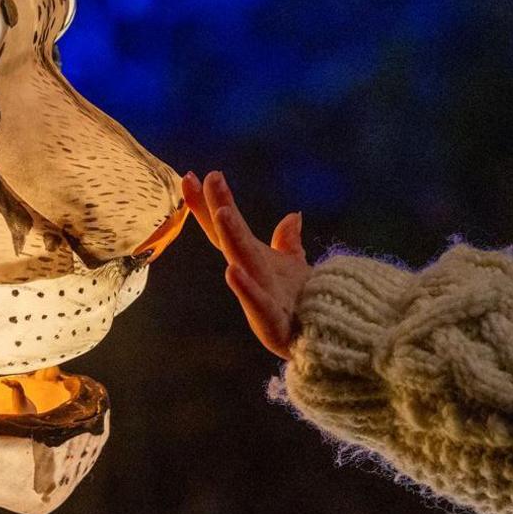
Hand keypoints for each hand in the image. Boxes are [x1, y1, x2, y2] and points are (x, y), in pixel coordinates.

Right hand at [181, 170, 308, 358]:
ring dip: (231, 237)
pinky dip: (245, 288)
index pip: (226, 227)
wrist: (319, 337)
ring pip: (242, 262)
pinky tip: (232, 271)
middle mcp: (250, 272)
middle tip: (208, 180)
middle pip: (230, 237)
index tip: (193, 176)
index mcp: (253, 258)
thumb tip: (293, 216)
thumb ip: (287, 242)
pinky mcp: (270, 320)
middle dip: (218, 208)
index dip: (209, 203)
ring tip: (222, 212)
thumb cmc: (299, 302)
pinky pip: (257, 302)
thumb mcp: (293, 265)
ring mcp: (257, 295)